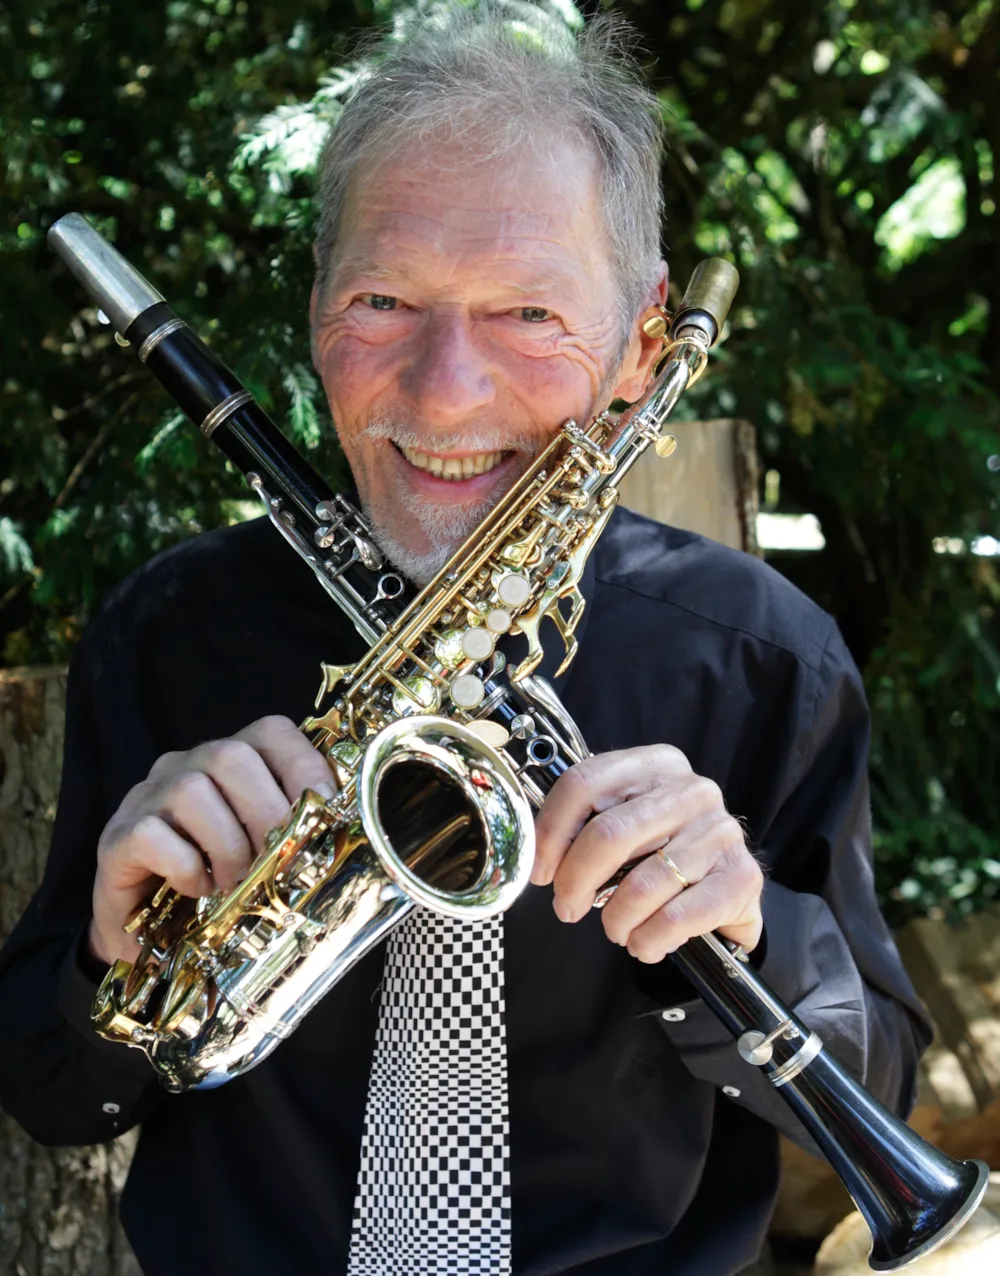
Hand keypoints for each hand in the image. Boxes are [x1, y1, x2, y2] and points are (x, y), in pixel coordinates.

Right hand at [88, 716, 335, 966]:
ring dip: (227, 846)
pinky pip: (152, 834)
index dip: (304, 764)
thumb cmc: (217, 881)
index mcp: (230, 760)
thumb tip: (342, 831)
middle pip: (232, 756)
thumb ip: (296, 830)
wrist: (146, 928)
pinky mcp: (119, 835)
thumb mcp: (262, 850)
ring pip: (192, 791)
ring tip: (235, 884)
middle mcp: (187, 765)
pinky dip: (185, 867)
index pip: (271, 731)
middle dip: (267, 813)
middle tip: (277, 860)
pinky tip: (198, 888)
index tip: (326, 808)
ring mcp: (148, 796)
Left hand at [530, 745, 762, 961]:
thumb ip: (585, 826)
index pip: (584, 783)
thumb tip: (539, 858)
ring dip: (616, 920)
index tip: (541, 871)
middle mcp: (692, 790)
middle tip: (568, 908)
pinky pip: (676, 917)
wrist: (729, 891)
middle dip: (576, 881)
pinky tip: (644, 943)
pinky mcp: (741, 876)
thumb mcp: (626, 824)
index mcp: (654, 765)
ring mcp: (721, 831)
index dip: (551, 832)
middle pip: (609, 834)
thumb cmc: (664, 855)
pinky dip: (649, 940)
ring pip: (642, 884)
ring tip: (616, 930)